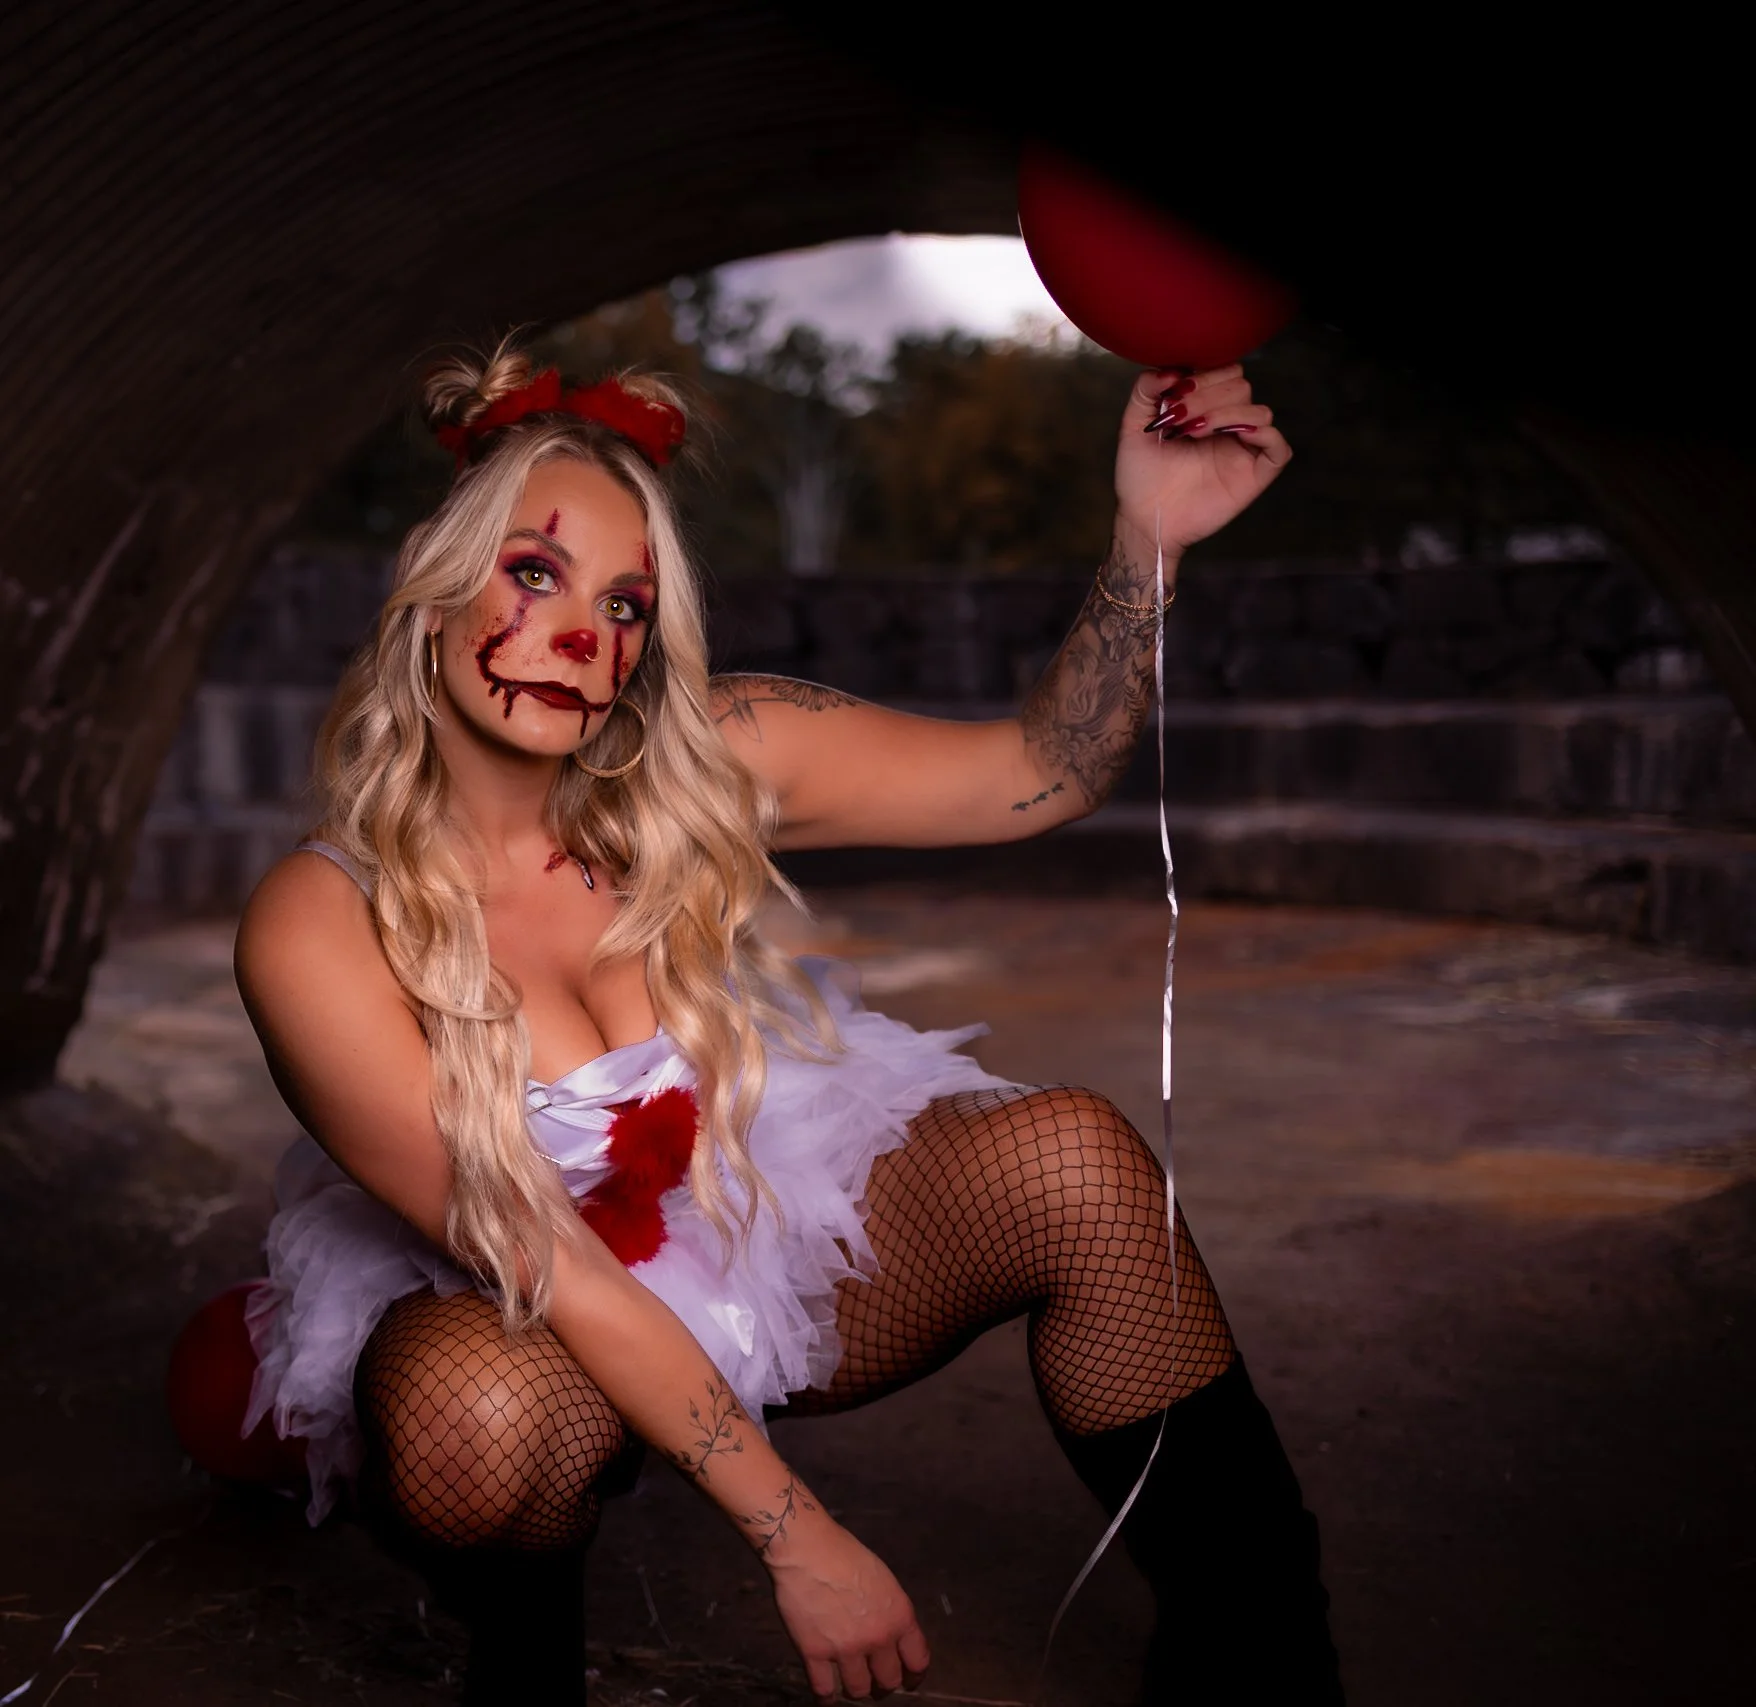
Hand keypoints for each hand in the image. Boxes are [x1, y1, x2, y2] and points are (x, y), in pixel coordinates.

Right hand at [768, 1519, 929, 1699]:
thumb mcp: (883, 1579)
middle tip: (875, 1680)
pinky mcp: (815, 1653)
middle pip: (889, 1682)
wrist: (807, 1548)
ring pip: (859, 1691)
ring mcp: (846, 1649)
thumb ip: (891, 1611)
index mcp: (899, 1616)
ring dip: (856, 1688)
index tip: (908, 1680)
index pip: (918, 1661)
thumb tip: (893, 1636)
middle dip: (883, 1683)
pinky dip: (826, 1697)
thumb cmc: (844, 1554)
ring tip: (850, 1681)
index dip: (914, 1676)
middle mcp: (877, 1638)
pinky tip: (827, 1693)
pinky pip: (824, 1691)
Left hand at [1113, 365, 1291, 558]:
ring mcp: (1243, 448)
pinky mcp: (1254, 474)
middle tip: (1179, 419)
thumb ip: (1145, 390)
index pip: (1224, 370)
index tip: (1173, 395)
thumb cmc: (1140, 476)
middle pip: (1241, 385)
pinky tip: (1231, 437)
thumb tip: (1169, 369)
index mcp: (1204, 407)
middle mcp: (1227, 424)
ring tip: (1194, 432)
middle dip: (1208, 395)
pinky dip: (1261, 434)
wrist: (1143, 517)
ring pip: (1260, 410)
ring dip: (1226, 413)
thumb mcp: (1133, 425)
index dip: (1203, 374)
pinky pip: (1279, 447)